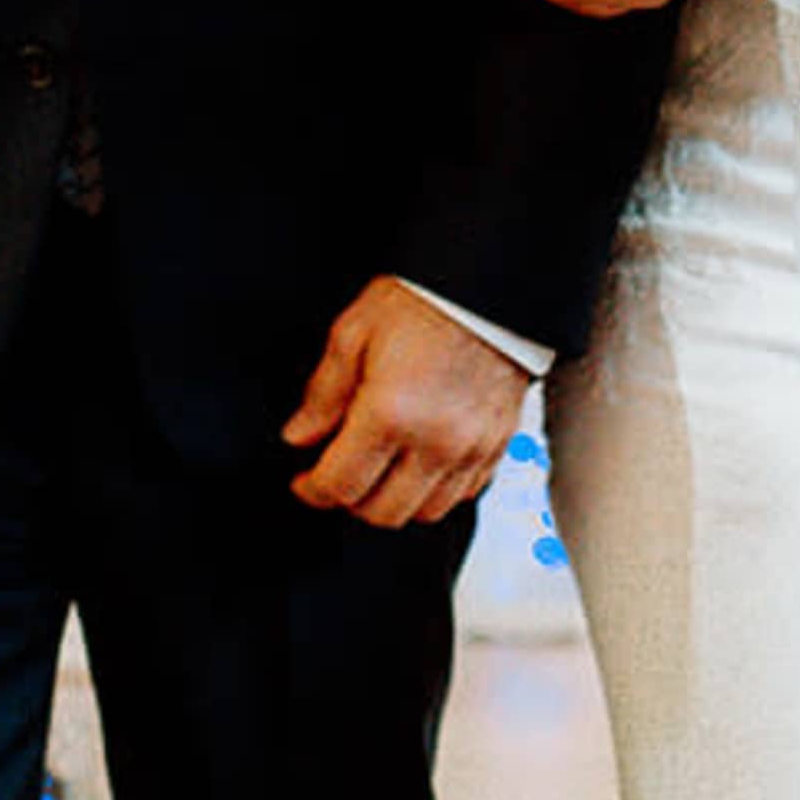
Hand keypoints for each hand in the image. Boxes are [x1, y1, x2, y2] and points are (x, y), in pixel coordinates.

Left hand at [283, 277, 524, 525]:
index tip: (305, 481)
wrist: (488, 286)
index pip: (341, 484)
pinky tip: (420, 463)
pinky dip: (436, 490)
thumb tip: (300, 436)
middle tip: (340, 474)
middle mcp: (435, 439)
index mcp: (391, 411)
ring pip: (425, 513)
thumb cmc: (425, 300)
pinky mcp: (499, 445)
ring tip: (380, 471)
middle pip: (382, 511)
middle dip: (351, 500)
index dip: (312, 490)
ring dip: (395, 501)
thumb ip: (323, 393)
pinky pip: (463, 495)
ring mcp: (472, 447)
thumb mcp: (353, 333)